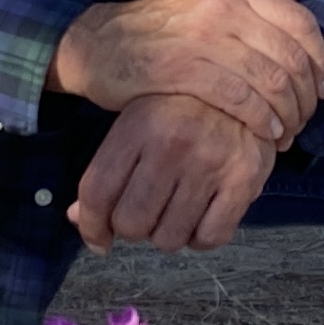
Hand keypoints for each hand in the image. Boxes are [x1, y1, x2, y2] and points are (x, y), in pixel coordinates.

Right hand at [50, 0, 323, 148]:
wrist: (98, 43)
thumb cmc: (158, 25)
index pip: (299, 22)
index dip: (321, 60)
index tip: (323, 89)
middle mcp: (221, 6)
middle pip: (289, 56)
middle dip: (306, 96)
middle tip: (305, 121)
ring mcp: (200, 37)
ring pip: (268, 79)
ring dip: (287, 114)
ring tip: (287, 134)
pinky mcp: (180, 69)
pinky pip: (237, 97)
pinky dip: (260, 120)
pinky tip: (266, 134)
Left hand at [67, 94, 278, 252]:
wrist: (246, 84)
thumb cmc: (182, 108)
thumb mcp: (138, 123)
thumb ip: (107, 170)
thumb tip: (77, 219)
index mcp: (138, 126)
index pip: (98, 192)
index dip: (91, 226)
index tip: (98, 240)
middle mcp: (172, 146)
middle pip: (131, 223)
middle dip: (133, 228)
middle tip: (147, 213)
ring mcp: (209, 164)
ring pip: (169, 238)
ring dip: (168, 234)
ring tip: (176, 211)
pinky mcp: (244, 181)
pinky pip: (210, 238)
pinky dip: (201, 239)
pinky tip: (201, 219)